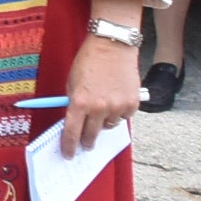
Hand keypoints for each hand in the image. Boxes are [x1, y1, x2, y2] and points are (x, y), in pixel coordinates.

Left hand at [61, 35, 139, 154]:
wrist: (112, 46)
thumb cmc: (89, 61)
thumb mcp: (72, 82)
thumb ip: (73, 103)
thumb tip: (74, 122)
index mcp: (79, 102)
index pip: (71, 132)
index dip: (68, 146)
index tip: (68, 154)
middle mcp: (99, 107)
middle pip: (91, 135)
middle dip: (86, 141)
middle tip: (86, 144)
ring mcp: (117, 107)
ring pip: (108, 126)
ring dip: (104, 122)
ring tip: (103, 106)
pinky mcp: (132, 104)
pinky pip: (123, 118)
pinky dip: (118, 113)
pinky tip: (116, 100)